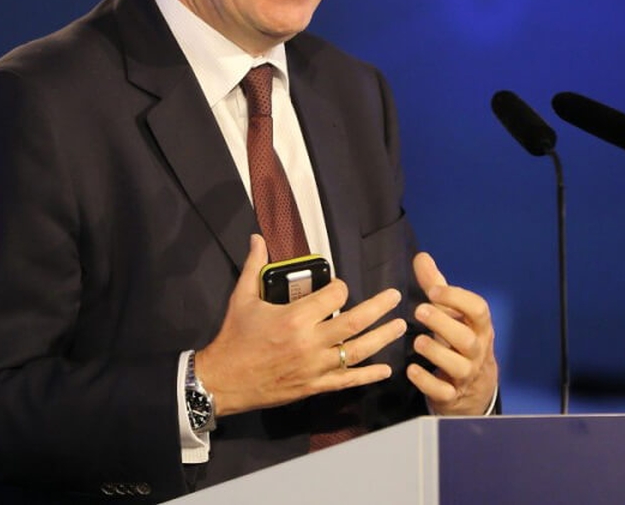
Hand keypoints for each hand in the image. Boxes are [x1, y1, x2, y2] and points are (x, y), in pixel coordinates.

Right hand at [195, 235, 407, 416]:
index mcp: (295, 317)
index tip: (341, 285)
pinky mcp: (315, 386)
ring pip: (357, 352)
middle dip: (378, 308)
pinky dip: (368, 375)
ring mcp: (315, 367)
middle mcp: (310, 342)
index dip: (341, 287)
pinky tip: (386, 369)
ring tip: (400, 326)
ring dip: (382, 338)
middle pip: (354, 322)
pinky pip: (347, 381)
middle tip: (395, 297)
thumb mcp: (242, 297)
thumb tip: (257, 237)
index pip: (333, 297)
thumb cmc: (235, 336)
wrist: (224, 380)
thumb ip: (254, 266)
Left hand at [406, 252, 497, 415]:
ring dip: (436, 353)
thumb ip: (437, 287)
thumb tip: (421, 257)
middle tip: (419, 311)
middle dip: (444, 324)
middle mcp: (476, 351)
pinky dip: (428, 382)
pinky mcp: (452, 397)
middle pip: (468, 339)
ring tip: (417, 341)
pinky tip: (411, 371)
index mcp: (479, 327)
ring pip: (459, 367)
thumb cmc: (459, 341)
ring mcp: (466, 376)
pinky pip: (444, 392)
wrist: (475, 391)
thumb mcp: (452, 315)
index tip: (433, 291)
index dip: (457, 299)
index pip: (478, 310)